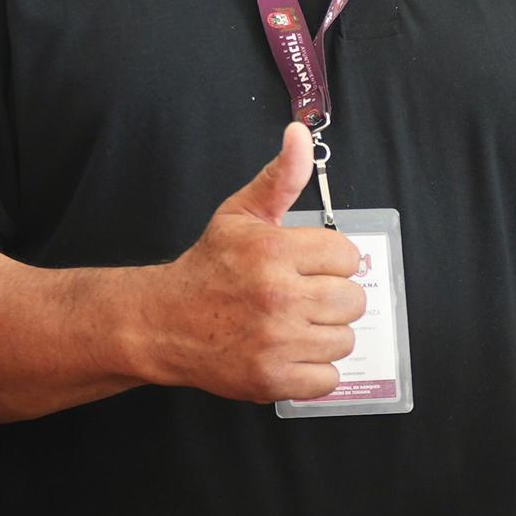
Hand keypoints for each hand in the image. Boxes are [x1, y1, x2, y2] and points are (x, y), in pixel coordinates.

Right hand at [148, 124, 364, 402]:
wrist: (163, 323)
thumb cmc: (209, 268)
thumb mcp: (241, 214)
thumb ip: (280, 177)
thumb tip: (299, 135)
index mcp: (274, 252)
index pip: (347, 256)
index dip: (330, 261)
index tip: (308, 266)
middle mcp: (278, 297)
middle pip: (352, 300)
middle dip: (331, 298)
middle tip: (301, 297)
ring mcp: (276, 342)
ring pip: (344, 340)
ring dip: (324, 335)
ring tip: (293, 324)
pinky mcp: (272, 380)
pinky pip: (328, 379)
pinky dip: (314, 371)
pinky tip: (289, 352)